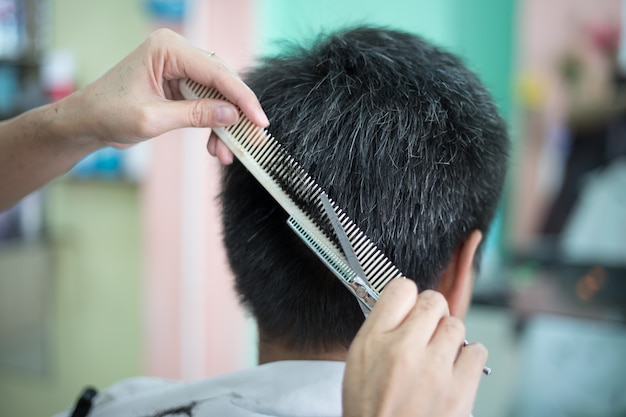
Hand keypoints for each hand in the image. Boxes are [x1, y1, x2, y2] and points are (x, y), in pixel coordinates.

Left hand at [71, 28, 267, 162]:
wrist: (87, 122)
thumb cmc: (108, 113)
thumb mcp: (154, 118)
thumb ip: (196, 115)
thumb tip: (233, 115)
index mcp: (167, 49)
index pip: (216, 72)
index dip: (242, 98)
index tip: (259, 121)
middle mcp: (176, 53)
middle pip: (222, 81)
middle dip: (237, 113)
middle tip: (252, 138)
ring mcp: (178, 68)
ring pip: (217, 95)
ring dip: (225, 124)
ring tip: (227, 151)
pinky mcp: (179, 84)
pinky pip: (206, 103)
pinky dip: (212, 124)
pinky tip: (215, 145)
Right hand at [342, 279, 486, 416]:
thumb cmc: (371, 410)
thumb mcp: (357, 364)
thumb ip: (379, 329)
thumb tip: (403, 303)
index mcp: (373, 342)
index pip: (401, 289)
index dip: (407, 297)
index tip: (409, 308)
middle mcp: (403, 351)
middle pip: (433, 302)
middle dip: (431, 314)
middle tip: (425, 333)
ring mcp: (435, 371)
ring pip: (457, 325)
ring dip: (450, 337)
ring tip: (438, 357)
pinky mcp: (460, 392)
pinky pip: (477, 351)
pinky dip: (469, 357)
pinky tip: (454, 370)